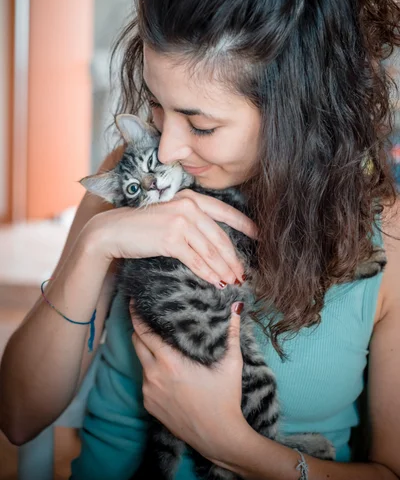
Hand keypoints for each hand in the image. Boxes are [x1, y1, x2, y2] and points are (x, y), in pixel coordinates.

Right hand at [83, 189, 256, 286]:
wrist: (114, 230)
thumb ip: (192, 223)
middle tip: (242, 273)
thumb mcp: (171, 216)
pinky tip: (215, 282)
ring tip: (232, 281)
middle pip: (219, 236)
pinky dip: (207, 273)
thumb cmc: (142, 226)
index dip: (245, 225)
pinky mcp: (170, 239)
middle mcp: (188, 206)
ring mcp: (179, 222)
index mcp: (191, 197)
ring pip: (210, 250)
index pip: (224, 212)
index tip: (259, 236)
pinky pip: (195, 259)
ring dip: (223, 269)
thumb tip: (214, 244)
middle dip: (233, 257)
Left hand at [131, 302, 247, 462]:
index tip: (135, 302)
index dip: (137, 315)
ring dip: (148, 352)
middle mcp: (153, 375)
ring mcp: (148, 391)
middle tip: (147, 318)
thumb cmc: (225, 398)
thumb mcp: (231, 363)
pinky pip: (146, 381)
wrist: (218, 436)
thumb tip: (235, 306)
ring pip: (142, 362)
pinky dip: (153, 373)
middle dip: (139, 329)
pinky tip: (168, 373)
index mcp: (169, 361)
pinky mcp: (148, 405)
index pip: (144, 331)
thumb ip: (231, 332)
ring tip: (162, 346)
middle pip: (136, 343)